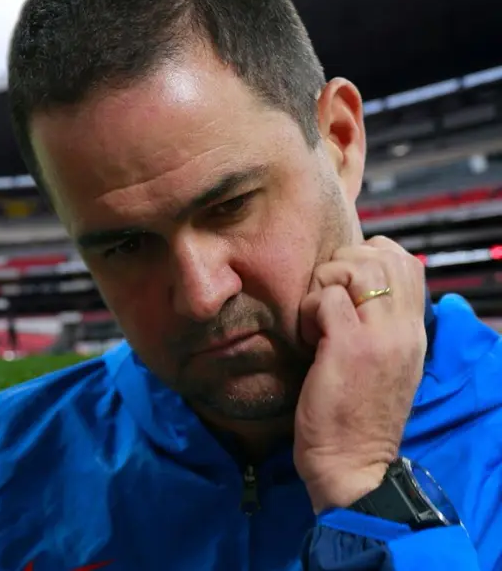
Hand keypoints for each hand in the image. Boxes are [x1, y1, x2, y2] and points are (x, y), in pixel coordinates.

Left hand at [294, 235, 427, 512]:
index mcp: (413, 330)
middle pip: (381, 255)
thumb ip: (375, 324)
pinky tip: (306, 340)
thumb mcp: (381, 363)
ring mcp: (379, 336)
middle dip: (340, 266)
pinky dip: (306, 311)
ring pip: (354, 267)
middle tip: (323, 304)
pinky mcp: (348, 347)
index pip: (405, 261)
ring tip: (316, 322)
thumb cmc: (355, 416)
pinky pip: (326, 298)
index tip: (342, 292)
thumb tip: (347, 289)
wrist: (353, 464)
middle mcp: (403, 328)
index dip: (366, 260)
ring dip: (323, 286)